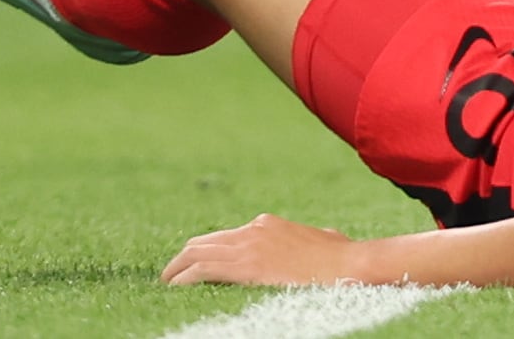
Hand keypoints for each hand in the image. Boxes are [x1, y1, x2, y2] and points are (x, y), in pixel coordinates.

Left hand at [161, 214, 375, 286]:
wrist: (349, 263)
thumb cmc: (340, 258)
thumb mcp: (322, 241)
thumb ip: (312, 239)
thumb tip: (323, 239)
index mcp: (267, 224)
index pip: (224, 237)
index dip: (204, 250)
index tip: (191, 265)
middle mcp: (253, 229)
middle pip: (205, 241)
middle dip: (183, 258)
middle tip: (169, 274)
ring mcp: (249, 245)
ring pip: (198, 252)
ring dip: (177, 268)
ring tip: (164, 282)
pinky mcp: (247, 265)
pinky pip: (203, 269)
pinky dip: (184, 277)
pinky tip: (173, 289)